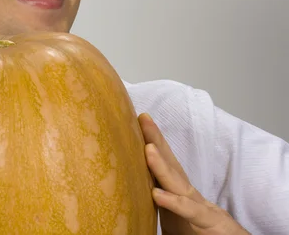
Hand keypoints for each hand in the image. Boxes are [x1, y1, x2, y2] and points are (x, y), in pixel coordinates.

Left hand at [138, 113, 249, 234]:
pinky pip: (190, 213)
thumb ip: (161, 205)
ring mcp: (201, 209)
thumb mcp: (175, 221)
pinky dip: (174, 203)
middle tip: (142, 118)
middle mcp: (190, 197)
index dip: (153, 143)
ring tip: (148, 148)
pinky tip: (157, 194)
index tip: (139, 122)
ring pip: (179, 185)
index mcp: (181, 195)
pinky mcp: (208, 225)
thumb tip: (134, 191)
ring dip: (163, 166)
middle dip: (156, 141)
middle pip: (171, 165)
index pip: (165, 165)